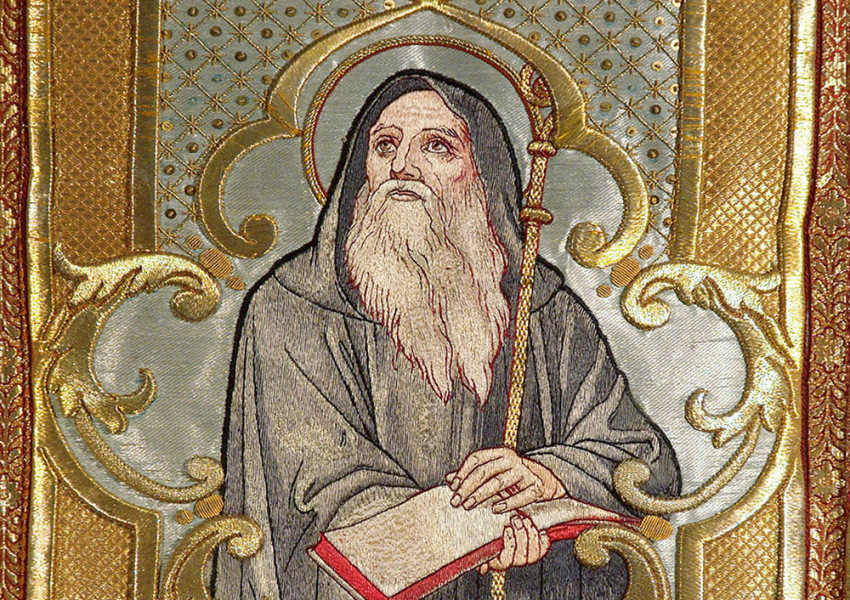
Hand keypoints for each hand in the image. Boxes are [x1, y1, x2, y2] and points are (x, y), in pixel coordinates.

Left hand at [445, 447, 565, 512]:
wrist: (544, 481)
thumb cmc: (513, 478)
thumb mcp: (494, 473)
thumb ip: (472, 475)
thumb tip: (448, 479)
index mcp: (500, 453)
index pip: (476, 459)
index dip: (462, 472)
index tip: (453, 487)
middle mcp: (512, 459)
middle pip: (484, 471)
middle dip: (467, 487)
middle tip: (457, 501)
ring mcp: (525, 472)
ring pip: (499, 483)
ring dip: (481, 495)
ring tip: (469, 506)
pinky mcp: (537, 486)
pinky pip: (521, 496)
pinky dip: (508, 503)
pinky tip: (495, 510)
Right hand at [478, 515, 550, 573]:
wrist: (511, 526)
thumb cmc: (493, 533)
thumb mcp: (485, 541)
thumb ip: (482, 553)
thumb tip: (482, 569)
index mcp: (500, 562)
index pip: (506, 560)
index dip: (509, 544)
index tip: (507, 528)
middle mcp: (516, 562)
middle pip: (521, 555)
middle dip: (520, 535)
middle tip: (516, 519)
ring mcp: (528, 557)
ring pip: (533, 552)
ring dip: (530, 534)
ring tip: (525, 520)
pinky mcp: (539, 550)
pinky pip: (543, 548)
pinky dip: (542, 539)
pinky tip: (538, 529)